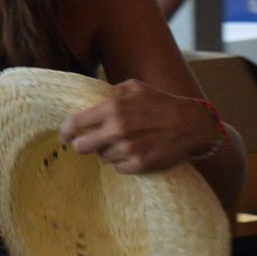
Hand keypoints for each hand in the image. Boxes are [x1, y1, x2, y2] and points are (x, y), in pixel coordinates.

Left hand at [59, 80, 214, 173]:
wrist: (192, 123)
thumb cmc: (161, 103)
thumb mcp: (134, 87)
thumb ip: (110, 92)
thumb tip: (89, 98)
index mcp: (112, 108)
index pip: (75, 124)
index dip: (65, 132)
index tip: (64, 137)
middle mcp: (118, 129)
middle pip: (82, 147)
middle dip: (84, 145)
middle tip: (94, 142)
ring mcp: (128, 149)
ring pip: (102, 158)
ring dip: (109, 152)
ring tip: (127, 142)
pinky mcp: (139, 164)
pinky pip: (118, 168)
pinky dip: (124, 162)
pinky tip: (136, 151)